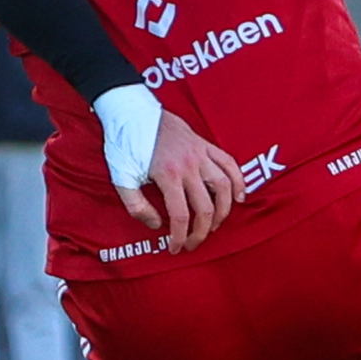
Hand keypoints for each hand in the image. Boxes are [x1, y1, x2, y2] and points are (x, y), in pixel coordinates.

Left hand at [112, 111, 245, 254]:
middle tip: (193, 244)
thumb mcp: (121, 177)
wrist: (131, 110)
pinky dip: (239, 181)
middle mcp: (189, 165)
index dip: (179, 237)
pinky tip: (239, 197)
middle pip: (206, 207)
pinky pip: (229, 164)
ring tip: (213, 226)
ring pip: (224, 187)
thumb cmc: (124, 143)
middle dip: (201, 232)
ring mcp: (200, 154)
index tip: (175, 248)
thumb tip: (157, 224)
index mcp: (167, 173)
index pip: (180, 215)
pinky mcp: (205, 145)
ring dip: (223, 211)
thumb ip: (136, 205)